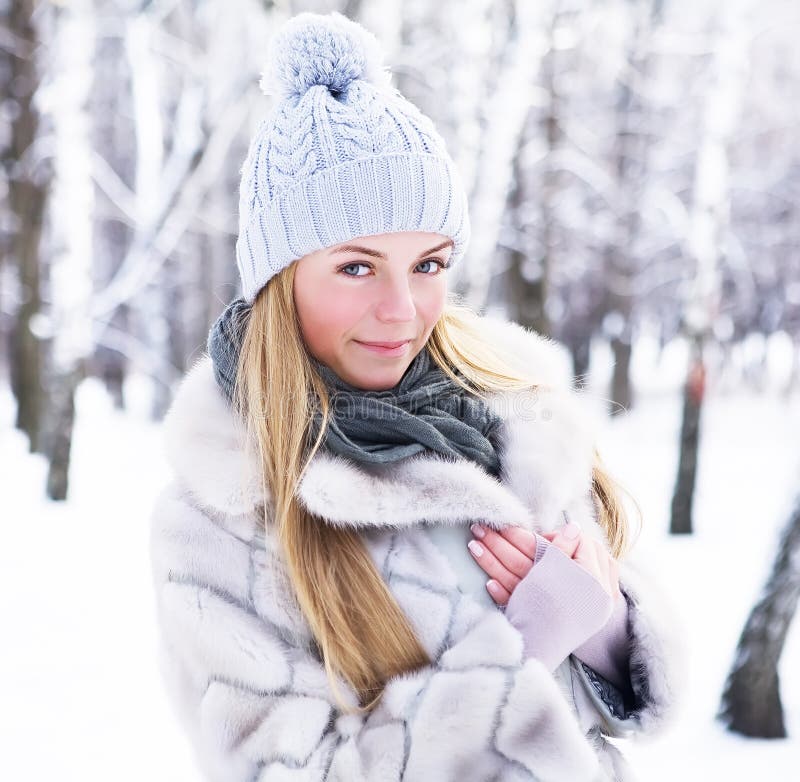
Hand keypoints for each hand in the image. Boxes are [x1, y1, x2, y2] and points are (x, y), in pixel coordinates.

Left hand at [467, 520, 621, 606]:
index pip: (543, 548)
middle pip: (524, 562)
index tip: (501, 522)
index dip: (520, 535)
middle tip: (478, 527)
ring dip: (492, 563)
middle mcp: (561, 589)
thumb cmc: (591, 584)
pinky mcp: (535, 619)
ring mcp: (546, 605)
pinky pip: (516, 606)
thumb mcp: (594, 562)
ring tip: (473, 544)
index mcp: (579, 573)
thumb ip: (576, 545)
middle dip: (499, 542)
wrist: (598, 622)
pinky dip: (502, 594)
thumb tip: (571, 527)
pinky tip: (488, 583)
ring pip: (515, 580)